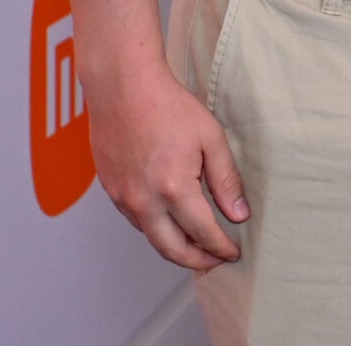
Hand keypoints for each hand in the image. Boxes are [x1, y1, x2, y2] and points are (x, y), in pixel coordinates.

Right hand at [89, 63, 249, 271]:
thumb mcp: (211, 138)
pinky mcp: (111, 190)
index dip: (221, 248)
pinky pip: (135, 220)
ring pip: (151, 237)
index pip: (203, 233)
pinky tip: (170, 219)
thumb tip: (239, 214)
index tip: (233, 253)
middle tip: (215, 260)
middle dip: (197, 261)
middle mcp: (144, 201)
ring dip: (175, 246)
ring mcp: (124, 198)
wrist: (122, 88)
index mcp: (174, 189)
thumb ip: (226, 180)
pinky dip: (155, 228)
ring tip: (197, 242)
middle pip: (172, 249)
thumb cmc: (167, 106)